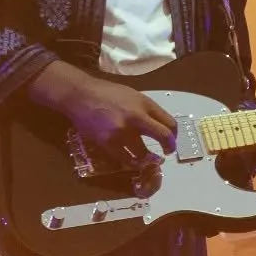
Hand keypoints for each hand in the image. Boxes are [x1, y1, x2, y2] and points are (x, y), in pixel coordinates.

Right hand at [25, 60, 176, 173]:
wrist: (80, 96)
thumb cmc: (108, 93)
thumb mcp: (133, 95)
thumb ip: (147, 110)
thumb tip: (161, 126)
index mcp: (144, 103)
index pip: (169, 123)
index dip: (174, 135)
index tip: (172, 139)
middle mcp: (136, 117)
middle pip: (164, 137)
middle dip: (169, 147)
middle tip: (168, 151)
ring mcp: (122, 132)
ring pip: (144, 153)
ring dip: (149, 158)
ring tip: (148, 158)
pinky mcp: (109, 143)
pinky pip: (127, 159)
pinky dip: (133, 162)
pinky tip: (134, 160)